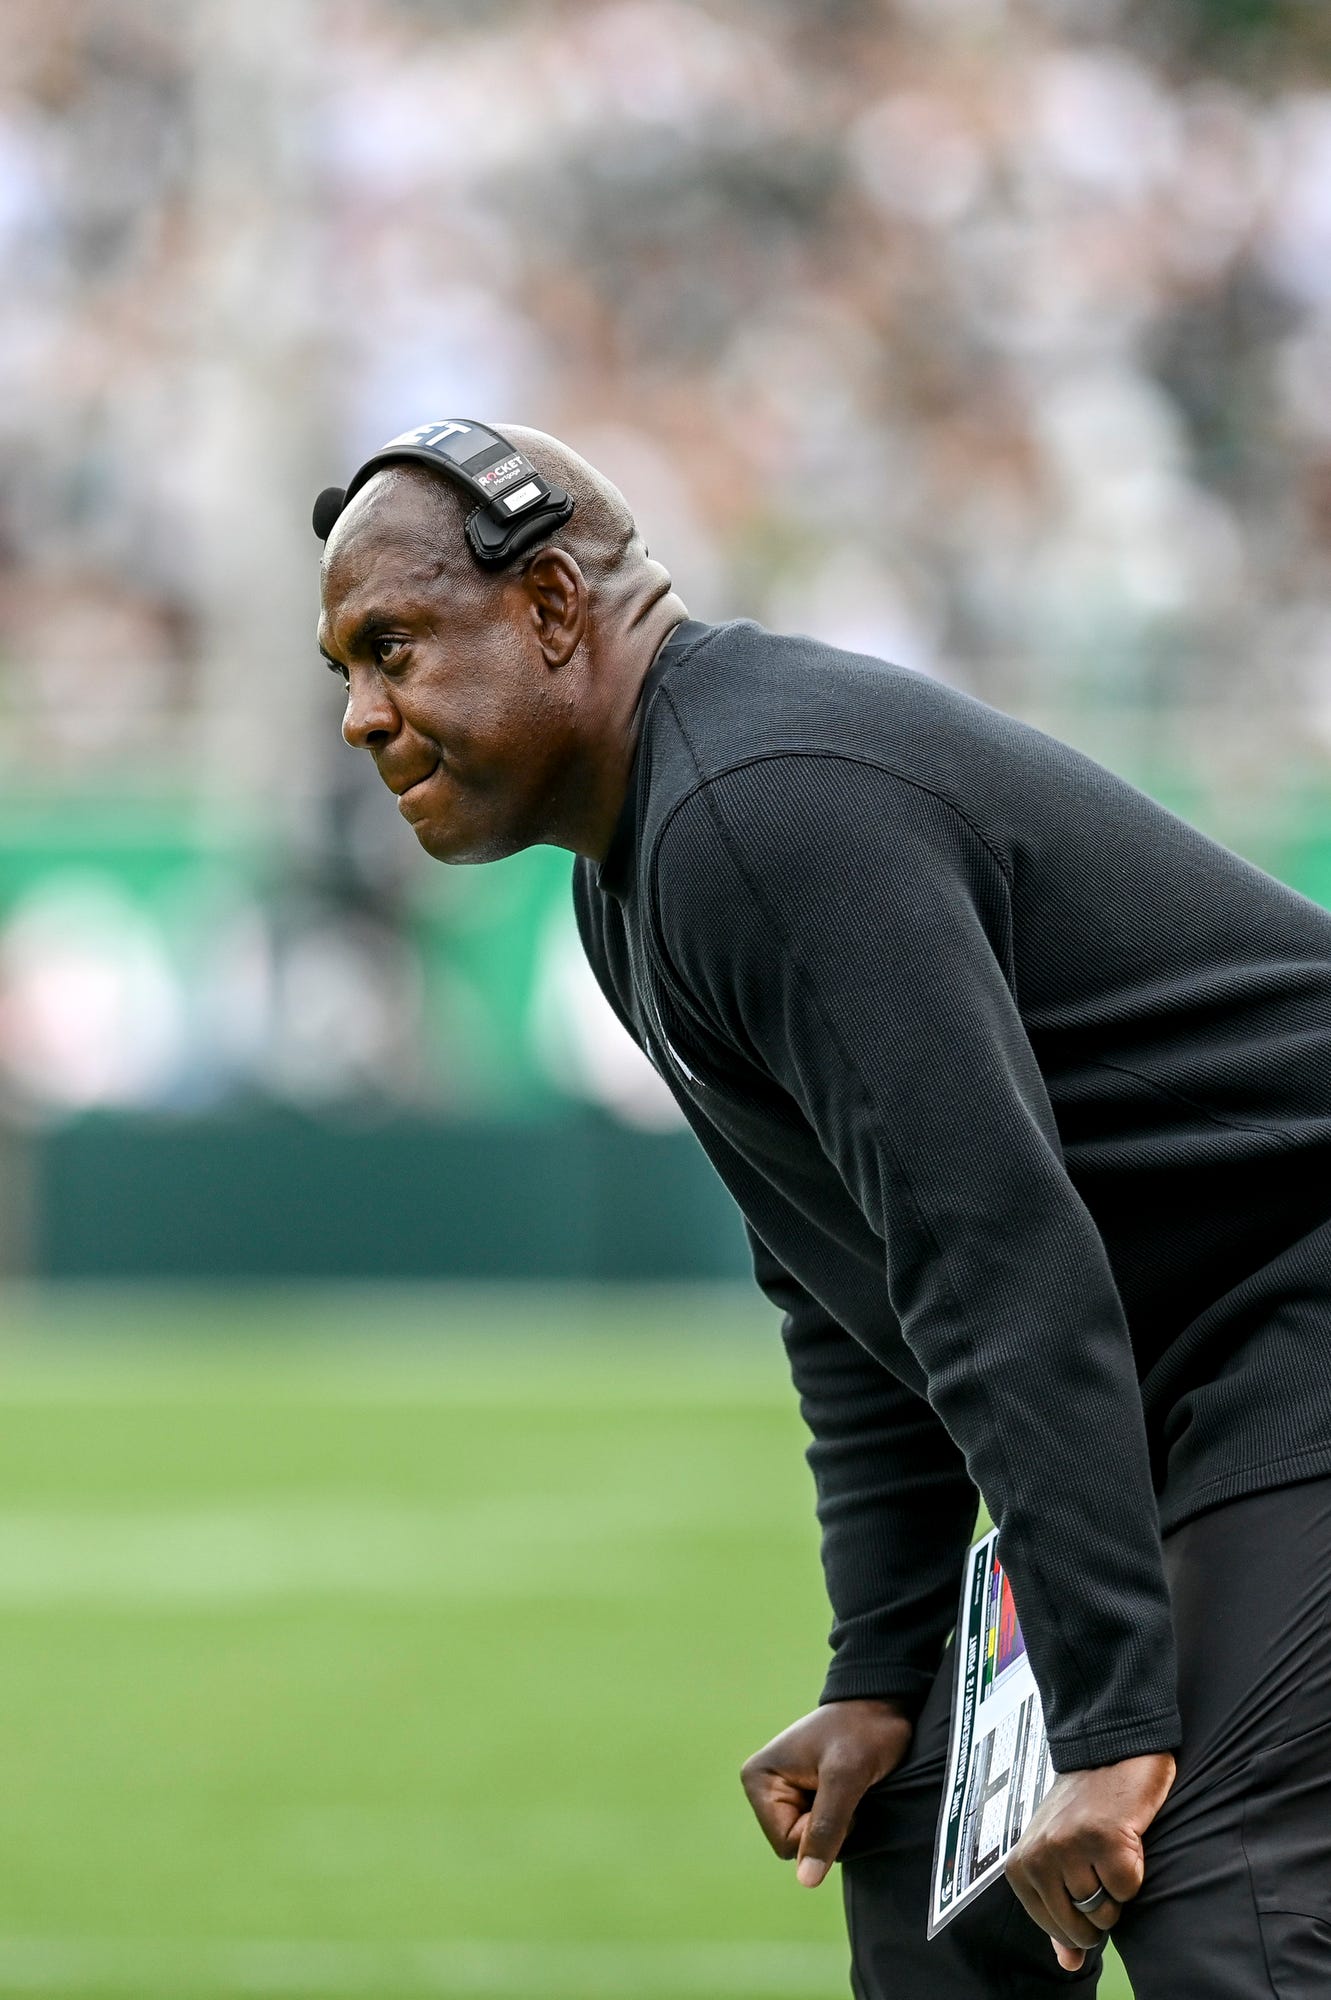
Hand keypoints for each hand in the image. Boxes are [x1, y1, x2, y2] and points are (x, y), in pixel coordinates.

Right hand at [740, 1698, 913, 1887]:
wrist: (883, 1704)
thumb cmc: (864, 1732)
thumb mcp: (846, 1777)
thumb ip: (826, 1827)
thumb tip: (806, 1881)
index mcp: (759, 1780)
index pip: (787, 1845)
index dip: (820, 1832)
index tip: (840, 1794)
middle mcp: (764, 1788)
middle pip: (797, 1847)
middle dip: (829, 1829)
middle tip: (846, 1790)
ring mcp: (784, 1792)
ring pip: (812, 1842)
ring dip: (839, 1823)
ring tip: (849, 1787)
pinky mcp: (805, 1795)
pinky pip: (822, 1830)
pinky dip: (842, 1818)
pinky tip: (849, 1791)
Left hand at [1005, 1752, 1175, 1968]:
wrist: (1111, 1752)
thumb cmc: (1085, 1810)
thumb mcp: (1058, 1859)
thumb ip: (1057, 1911)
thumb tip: (1067, 1963)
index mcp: (1020, 1865)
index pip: (1055, 1929)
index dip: (1080, 1915)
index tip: (1085, 1876)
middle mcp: (1038, 1856)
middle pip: (1081, 1928)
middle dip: (1102, 1908)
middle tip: (1099, 1862)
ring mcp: (1068, 1847)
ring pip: (1106, 1912)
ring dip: (1118, 1886)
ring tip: (1110, 1846)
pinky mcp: (1104, 1838)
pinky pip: (1128, 1889)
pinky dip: (1136, 1869)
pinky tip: (1126, 1837)